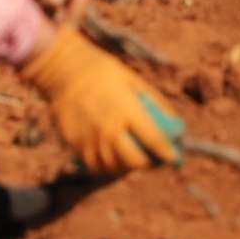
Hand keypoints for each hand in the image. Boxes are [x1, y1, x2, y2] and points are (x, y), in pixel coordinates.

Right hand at [17, 27, 183, 172]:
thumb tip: (175, 123)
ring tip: (134, 160)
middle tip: (155, 161)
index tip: (175, 158)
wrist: (64, 70)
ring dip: (128, 167)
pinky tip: (114, 160)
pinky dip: (107, 167)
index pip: (154, 140)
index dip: (168, 153)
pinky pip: (95, 164)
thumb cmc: (104, 72)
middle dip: (149, 165)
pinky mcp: (76, 143)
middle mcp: (109, 129)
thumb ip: (155, 103)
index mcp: (127, 111)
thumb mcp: (134, 80)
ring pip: (114, 167)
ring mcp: (91, 138)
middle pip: (134, 161)